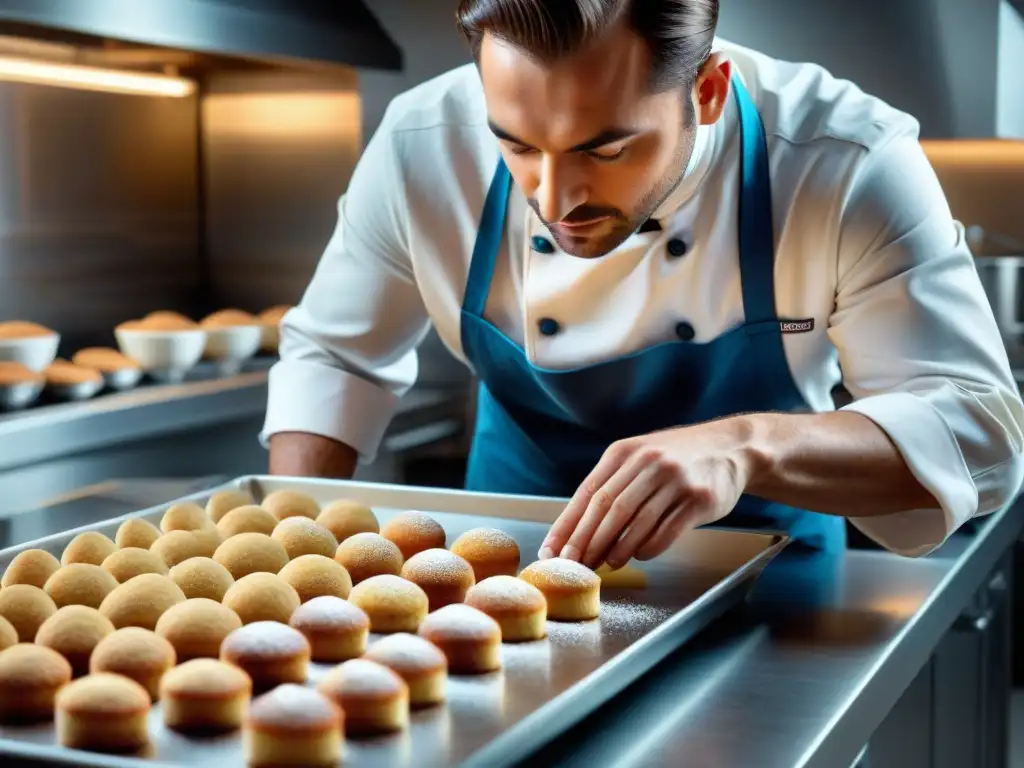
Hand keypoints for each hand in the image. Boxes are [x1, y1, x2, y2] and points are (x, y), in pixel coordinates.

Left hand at [538, 418, 756, 569]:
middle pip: (607, 508)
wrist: (731, 448)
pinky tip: (640, 555)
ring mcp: (674, 479)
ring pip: (635, 521)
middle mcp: (647, 462)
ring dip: (617, 548)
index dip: (567, 526)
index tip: (552, 552)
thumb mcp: (640, 458)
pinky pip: (667, 529)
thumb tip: (579, 530)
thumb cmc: (677, 459)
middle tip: (574, 566)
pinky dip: (649, 547)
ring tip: (606, 564)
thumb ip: (613, 485)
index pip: (587, 494)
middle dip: (586, 542)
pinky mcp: (699, 498)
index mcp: (624, 452)